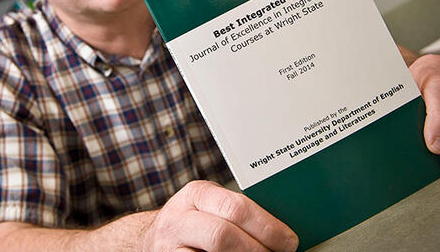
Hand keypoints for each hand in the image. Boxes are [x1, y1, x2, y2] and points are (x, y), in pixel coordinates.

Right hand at [141, 180, 298, 251]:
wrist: (150, 239)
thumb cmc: (193, 223)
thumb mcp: (211, 207)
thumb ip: (238, 213)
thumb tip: (281, 231)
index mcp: (197, 194)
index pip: (236, 208)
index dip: (267, 227)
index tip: (289, 241)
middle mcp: (179, 219)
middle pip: (222, 235)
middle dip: (257, 249)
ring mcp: (169, 247)